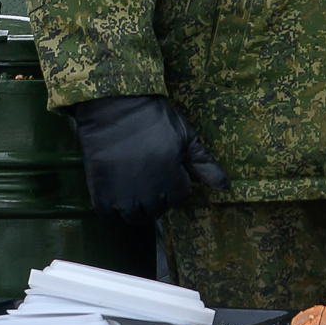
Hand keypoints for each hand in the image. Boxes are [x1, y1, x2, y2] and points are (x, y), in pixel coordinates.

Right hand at [68, 94, 229, 225]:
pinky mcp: (99, 193)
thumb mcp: (186, 137)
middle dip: (160, 199)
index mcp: (171, 179)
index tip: (171, 176)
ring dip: (139, 208)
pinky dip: (114, 208)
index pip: (179, 199)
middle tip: (154, 181)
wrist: (115, 107)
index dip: (177, 188)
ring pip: (134, 217)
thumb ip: (205, 165)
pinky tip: (118, 191)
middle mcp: (148, 193)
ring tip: (137, 190)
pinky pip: (109, 214)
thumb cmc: (155, 119)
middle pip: (157, 210)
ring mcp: (122, 196)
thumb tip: (226, 187)